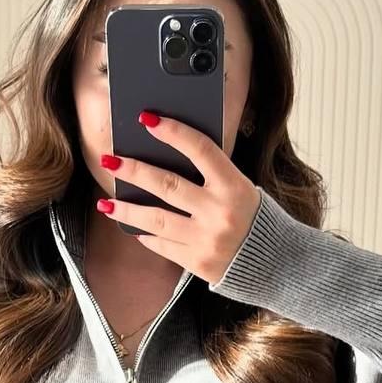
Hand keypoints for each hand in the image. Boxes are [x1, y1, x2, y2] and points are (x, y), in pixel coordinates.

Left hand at [97, 111, 260, 285]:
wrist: (275, 263)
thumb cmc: (254, 219)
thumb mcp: (241, 189)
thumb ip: (211, 176)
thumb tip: (166, 159)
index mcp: (233, 186)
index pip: (199, 149)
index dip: (172, 131)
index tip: (146, 119)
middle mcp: (219, 211)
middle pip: (167, 185)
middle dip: (134, 171)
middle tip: (110, 160)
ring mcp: (206, 239)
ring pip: (156, 219)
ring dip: (127, 210)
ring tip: (106, 204)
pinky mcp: (198, 262)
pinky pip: (163, 246)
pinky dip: (147, 235)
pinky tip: (135, 227)